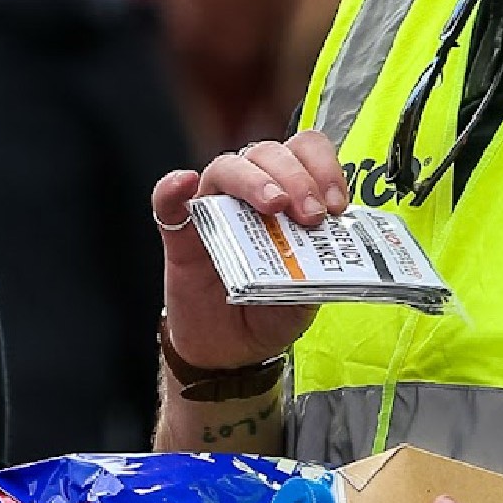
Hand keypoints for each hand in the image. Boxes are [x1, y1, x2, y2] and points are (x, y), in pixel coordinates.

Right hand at [153, 130, 350, 370]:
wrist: (234, 349)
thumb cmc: (271, 310)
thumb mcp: (309, 291)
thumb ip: (319, 266)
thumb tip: (330, 243)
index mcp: (288, 197)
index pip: (304, 153)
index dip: (323, 167)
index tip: (336, 204)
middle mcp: (250, 194)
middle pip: (267, 154)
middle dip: (295, 176)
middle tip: (309, 213)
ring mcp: (212, 210)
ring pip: (226, 168)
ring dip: (251, 179)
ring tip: (271, 204)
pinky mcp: (179, 235)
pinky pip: (167, 202)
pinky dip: (173, 189)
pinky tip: (184, 185)